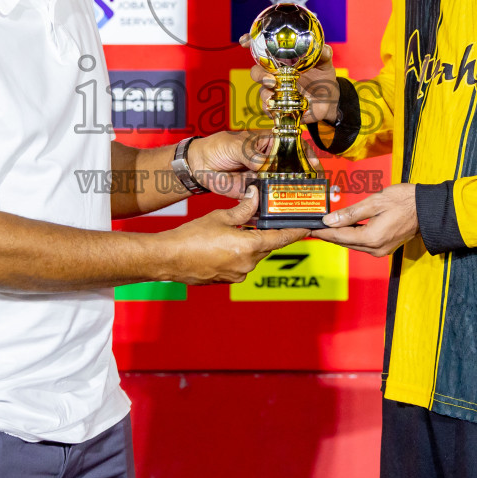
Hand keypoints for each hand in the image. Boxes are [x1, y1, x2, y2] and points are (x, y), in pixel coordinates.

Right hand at [161, 187, 309, 283]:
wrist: (169, 258)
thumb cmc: (191, 236)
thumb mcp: (221, 217)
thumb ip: (243, 209)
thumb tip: (255, 196)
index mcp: (249, 247)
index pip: (281, 239)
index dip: (296, 232)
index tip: (308, 228)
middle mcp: (247, 264)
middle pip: (266, 246)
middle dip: (263, 234)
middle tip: (258, 220)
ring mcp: (237, 275)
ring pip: (253, 256)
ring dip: (248, 244)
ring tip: (232, 232)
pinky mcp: (227, 280)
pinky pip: (240, 265)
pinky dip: (237, 254)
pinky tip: (222, 245)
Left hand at [186, 131, 320, 196]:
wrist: (200, 164)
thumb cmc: (217, 147)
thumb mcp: (235, 145)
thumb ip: (251, 154)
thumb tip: (264, 164)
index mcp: (269, 143)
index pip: (294, 147)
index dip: (307, 155)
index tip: (314, 164)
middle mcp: (270, 161)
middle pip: (293, 169)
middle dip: (304, 177)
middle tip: (311, 185)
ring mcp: (263, 177)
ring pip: (283, 185)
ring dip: (290, 192)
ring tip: (301, 199)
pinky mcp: (255, 192)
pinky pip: (267, 199)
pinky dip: (273, 204)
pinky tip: (281, 208)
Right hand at [240, 34, 340, 125]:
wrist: (329, 99)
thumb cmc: (322, 77)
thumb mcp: (324, 64)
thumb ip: (323, 55)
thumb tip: (323, 49)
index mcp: (282, 61)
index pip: (261, 50)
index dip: (250, 43)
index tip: (245, 41)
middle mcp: (275, 75)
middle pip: (256, 72)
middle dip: (258, 74)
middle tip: (270, 79)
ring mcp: (276, 91)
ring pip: (262, 92)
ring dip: (266, 94)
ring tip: (277, 95)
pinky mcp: (279, 107)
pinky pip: (269, 109)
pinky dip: (271, 109)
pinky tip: (280, 108)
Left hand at [317, 184, 417, 256]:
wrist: (428, 209)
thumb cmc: (404, 201)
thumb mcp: (374, 202)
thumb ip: (350, 213)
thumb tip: (329, 220)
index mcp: (371, 238)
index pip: (339, 236)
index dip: (322, 232)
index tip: (308, 228)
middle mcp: (375, 248)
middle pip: (344, 242)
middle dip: (328, 234)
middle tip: (311, 227)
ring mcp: (381, 250)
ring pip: (352, 244)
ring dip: (338, 236)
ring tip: (323, 227)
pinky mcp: (384, 247)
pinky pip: (362, 243)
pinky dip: (351, 236)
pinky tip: (343, 228)